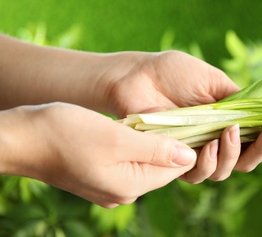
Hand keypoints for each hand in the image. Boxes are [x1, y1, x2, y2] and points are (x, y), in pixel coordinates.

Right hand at [6, 103, 195, 207]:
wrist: (22, 140)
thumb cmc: (65, 134)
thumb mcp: (116, 137)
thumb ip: (155, 149)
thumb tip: (190, 156)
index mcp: (131, 185)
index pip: (176, 168)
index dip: (190, 145)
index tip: (196, 121)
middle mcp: (123, 191)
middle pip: (162, 166)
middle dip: (172, 143)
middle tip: (178, 115)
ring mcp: (110, 185)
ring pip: (145, 162)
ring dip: (154, 142)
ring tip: (157, 119)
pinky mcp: (100, 176)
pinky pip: (129, 161)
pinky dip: (136, 145)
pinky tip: (134, 128)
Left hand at [96, 51, 261, 183]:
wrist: (139, 75)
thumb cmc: (173, 73)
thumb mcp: (213, 81)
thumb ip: (238, 99)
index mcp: (228, 120)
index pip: (259, 138)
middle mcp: (216, 139)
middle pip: (249, 159)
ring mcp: (198, 150)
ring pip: (228, 169)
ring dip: (237, 154)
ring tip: (230, 132)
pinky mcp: (176, 159)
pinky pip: (199, 172)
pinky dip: (209, 162)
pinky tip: (208, 147)